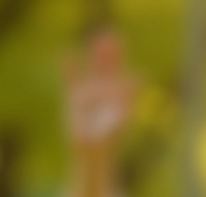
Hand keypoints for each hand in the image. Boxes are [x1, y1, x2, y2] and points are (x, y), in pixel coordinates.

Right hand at [66, 31, 135, 149]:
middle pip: (108, 70)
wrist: (92, 151)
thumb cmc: (108, 139)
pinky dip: (70, 69)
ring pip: (92, 72)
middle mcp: (106, 95)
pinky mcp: (75, 100)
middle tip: (112, 36)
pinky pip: (72, 81)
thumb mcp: (120, 117)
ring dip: (95, 57)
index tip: (125, 53)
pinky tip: (68, 55)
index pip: (123, 78)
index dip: (124, 65)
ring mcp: (90, 96)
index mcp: (119, 99)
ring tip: (99, 39)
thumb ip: (127, 96)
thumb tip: (138, 78)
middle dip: (110, 55)